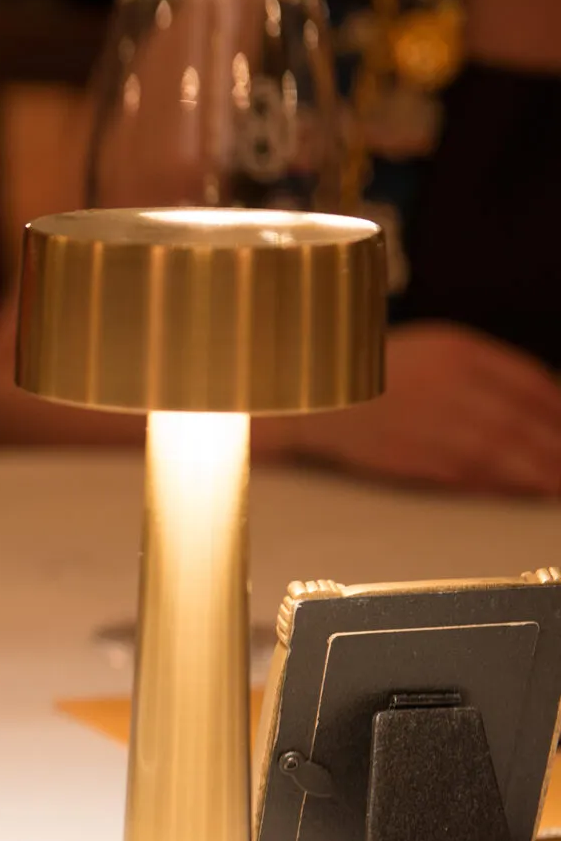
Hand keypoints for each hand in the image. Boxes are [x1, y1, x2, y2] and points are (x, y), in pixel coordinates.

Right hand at [265, 322, 560, 496]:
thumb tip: (544, 403)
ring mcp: (426, 420)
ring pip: (501, 452)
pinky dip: (496, 484)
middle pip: (522, 421)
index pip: (531, 384)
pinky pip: (465, 473)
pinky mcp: (407, 454)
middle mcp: (448, 382)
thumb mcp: (431, 351)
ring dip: (536, 473)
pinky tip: (514, 490)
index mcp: (458, 350)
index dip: (559, 413)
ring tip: (555, 486)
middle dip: (556, 448)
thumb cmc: (371, 373)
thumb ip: (483, 372)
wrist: (305, 396)